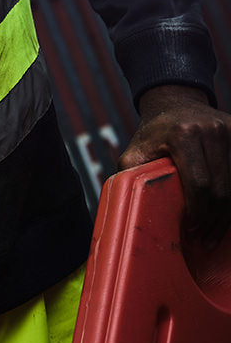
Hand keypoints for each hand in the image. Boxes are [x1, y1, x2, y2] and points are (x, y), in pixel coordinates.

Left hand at [119, 85, 230, 245]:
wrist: (176, 102)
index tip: (192, 230)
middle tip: (205, 240)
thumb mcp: (136, 148)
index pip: (198, 182)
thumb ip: (130, 171)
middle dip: (215, 219)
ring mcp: (230, 130)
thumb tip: (123, 202)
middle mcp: (210, 130)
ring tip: (216, 231)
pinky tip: (226, 213)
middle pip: (221, 187)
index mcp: (183, 134)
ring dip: (228, 213)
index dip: (198, 211)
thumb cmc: (154, 133)